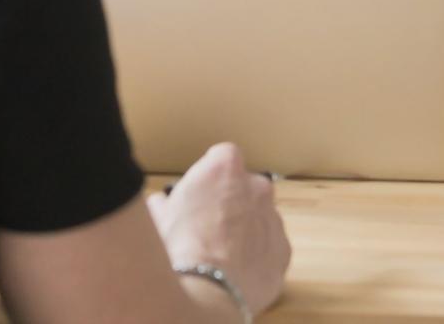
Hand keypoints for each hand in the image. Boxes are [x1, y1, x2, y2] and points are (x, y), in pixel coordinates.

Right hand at [149, 142, 288, 316]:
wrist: (208, 288)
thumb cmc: (180, 246)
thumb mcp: (159, 217)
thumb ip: (165, 203)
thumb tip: (160, 204)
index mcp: (224, 168)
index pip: (223, 156)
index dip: (211, 175)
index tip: (201, 191)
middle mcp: (256, 186)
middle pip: (246, 186)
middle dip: (232, 201)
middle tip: (210, 225)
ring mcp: (273, 218)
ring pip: (261, 217)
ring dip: (246, 229)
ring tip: (222, 254)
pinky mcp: (283, 250)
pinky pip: (271, 247)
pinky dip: (258, 255)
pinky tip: (237, 271)